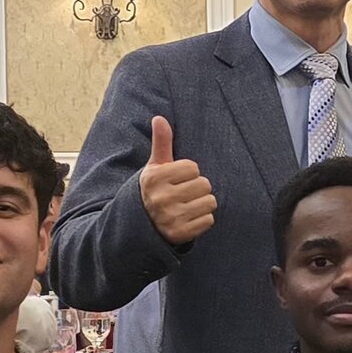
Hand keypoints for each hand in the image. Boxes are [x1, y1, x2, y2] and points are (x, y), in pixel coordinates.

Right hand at [139, 116, 217, 245]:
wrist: (141, 225)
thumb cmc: (154, 190)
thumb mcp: (154, 167)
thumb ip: (161, 143)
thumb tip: (160, 118)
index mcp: (155, 178)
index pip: (193, 167)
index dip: (188, 173)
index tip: (177, 180)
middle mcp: (161, 198)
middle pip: (204, 184)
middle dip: (197, 189)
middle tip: (183, 195)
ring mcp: (171, 217)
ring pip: (210, 202)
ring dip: (203, 204)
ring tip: (187, 206)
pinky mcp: (180, 234)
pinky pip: (209, 220)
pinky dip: (202, 220)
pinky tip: (188, 219)